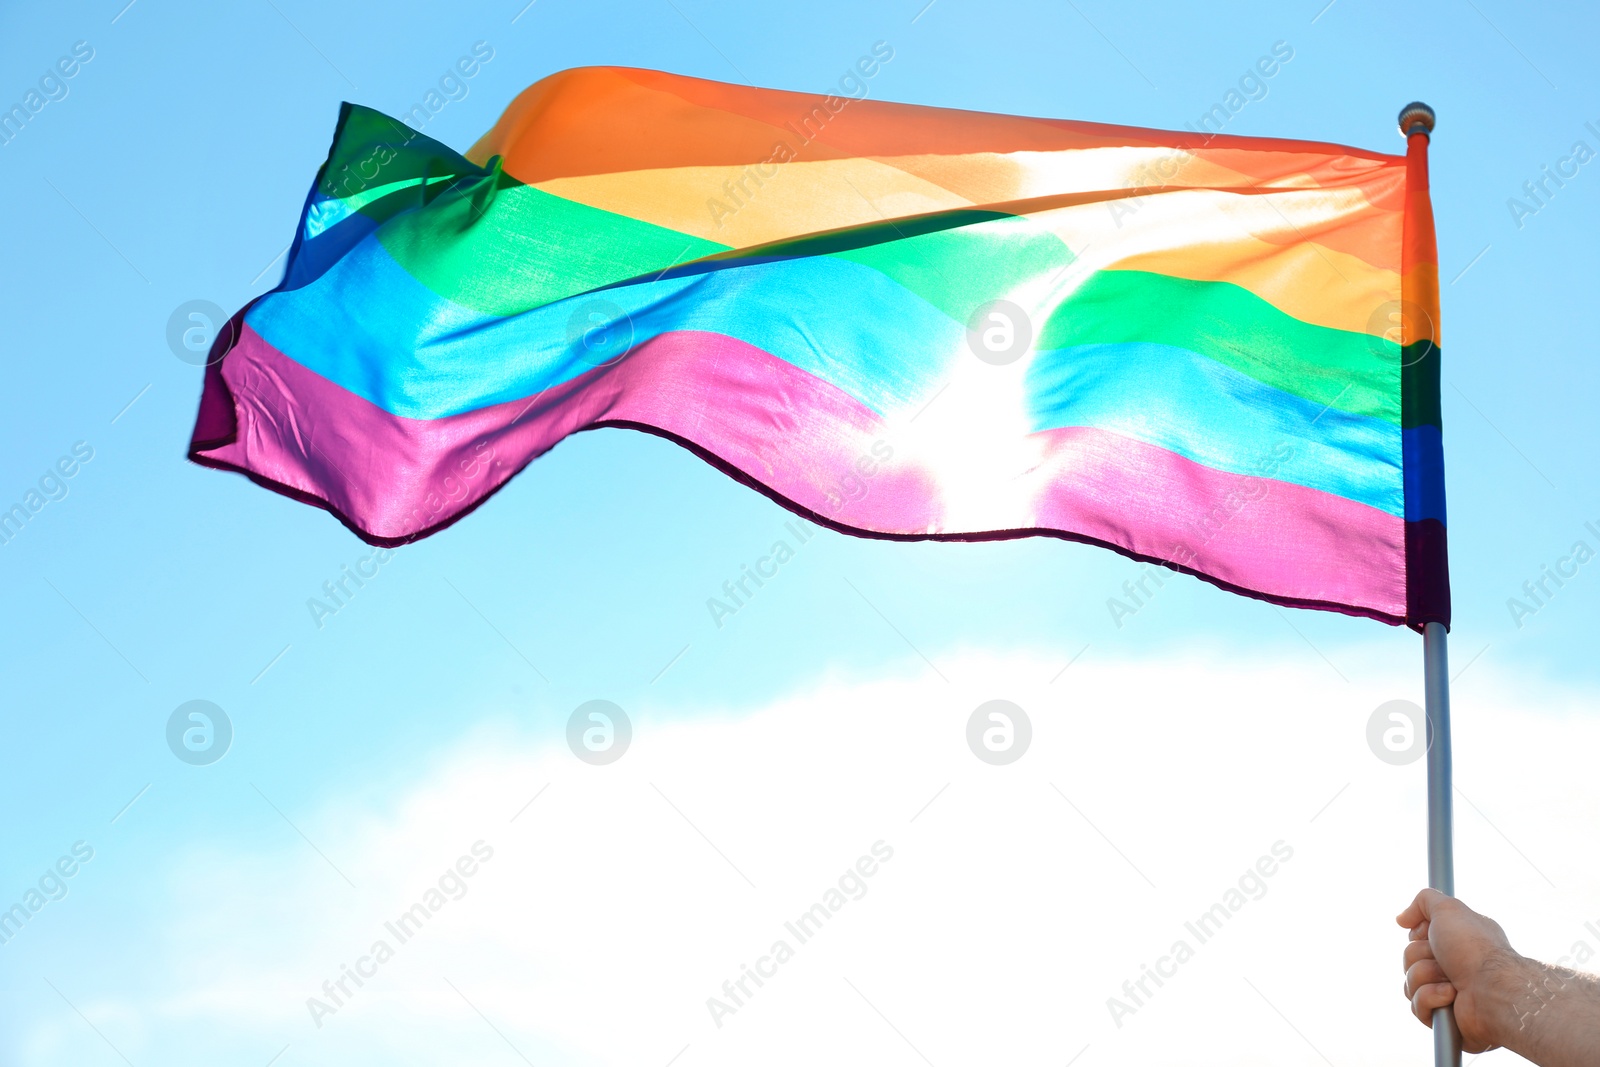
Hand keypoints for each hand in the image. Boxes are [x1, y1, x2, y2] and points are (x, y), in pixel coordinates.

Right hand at [1396, 888, 1519, 1052]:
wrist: (1495, 991)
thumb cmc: (1476, 950)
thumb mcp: (1449, 910)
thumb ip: (1424, 900)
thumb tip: (1401, 919)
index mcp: (1456, 945)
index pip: (1416, 939)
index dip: (1418, 935)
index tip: (1428, 933)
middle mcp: (1452, 968)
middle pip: (1408, 960)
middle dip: (1421, 957)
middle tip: (1444, 960)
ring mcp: (1448, 996)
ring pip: (1409, 984)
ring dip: (1426, 978)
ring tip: (1452, 983)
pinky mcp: (1444, 1021)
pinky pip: (1417, 1007)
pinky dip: (1431, 998)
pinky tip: (1451, 997)